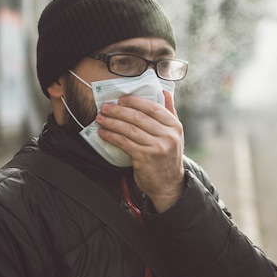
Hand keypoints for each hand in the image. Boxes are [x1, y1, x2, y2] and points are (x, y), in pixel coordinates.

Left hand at [96, 91, 184, 211]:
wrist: (168, 184)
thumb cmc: (167, 157)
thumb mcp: (175, 135)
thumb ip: (170, 113)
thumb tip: (165, 92)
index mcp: (175, 126)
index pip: (153, 108)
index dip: (135, 102)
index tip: (121, 99)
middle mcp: (168, 136)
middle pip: (138, 117)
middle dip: (119, 111)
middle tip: (106, 107)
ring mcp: (156, 147)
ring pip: (129, 129)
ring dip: (112, 122)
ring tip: (101, 118)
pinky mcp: (144, 158)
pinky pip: (124, 142)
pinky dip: (111, 136)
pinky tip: (103, 133)